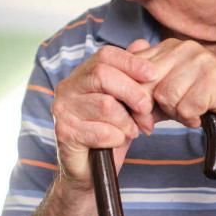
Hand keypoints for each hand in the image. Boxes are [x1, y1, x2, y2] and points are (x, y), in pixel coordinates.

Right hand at [50, 40, 157, 186]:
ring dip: (127, 122)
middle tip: (146, 111)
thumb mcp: (122, 101)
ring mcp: (62, 110)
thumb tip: (141, 43)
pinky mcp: (64, 133)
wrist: (89, 172)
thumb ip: (129, 74)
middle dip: (133, 93)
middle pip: (104, 75)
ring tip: (131, 131)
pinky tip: (116, 142)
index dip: (131, 62)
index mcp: (81, 76)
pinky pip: (101, 131)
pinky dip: (117, 138)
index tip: (152, 75)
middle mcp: (67, 88)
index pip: (105, 55)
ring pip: (106, 105)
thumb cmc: (107, 133)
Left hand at [133, 38, 215, 135]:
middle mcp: (185, 49)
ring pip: (166, 96)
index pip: (135, 69)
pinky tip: (201, 115)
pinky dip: (191, 118)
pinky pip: (186, 107)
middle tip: (157, 121)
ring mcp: (201, 61)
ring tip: (189, 112)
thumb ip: (146, 90)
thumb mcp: (171, 93)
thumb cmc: (207, 100)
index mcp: (170, 47)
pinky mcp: (214, 79)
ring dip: (175, 113)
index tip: (140, 114)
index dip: (133, 96)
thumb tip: (116, 96)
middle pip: (147, 82)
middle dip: (149, 108)